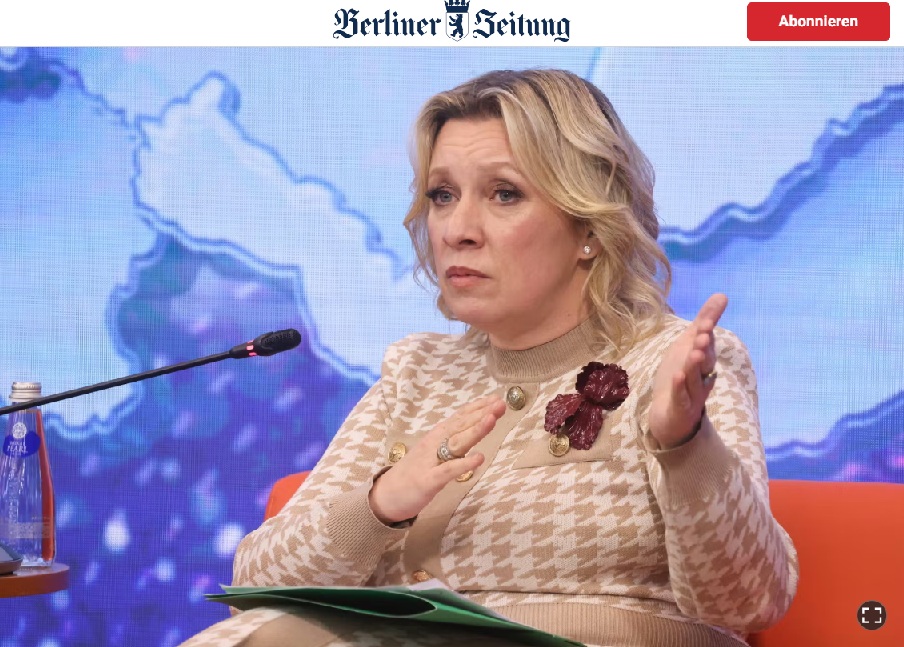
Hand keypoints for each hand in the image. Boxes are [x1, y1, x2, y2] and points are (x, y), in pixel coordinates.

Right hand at [369, 395, 505, 523]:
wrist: (386, 495)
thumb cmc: (414, 473)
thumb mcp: (434, 453)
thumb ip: (452, 442)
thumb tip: (472, 431)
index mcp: (437, 436)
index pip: (459, 417)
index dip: (478, 407)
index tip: (496, 398)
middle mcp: (434, 443)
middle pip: (461, 426)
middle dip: (482, 413)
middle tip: (501, 403)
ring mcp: (431, 460)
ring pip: (456, 442)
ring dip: (475, 430)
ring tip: (492, 419)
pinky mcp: (429, 480)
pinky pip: (449, 470)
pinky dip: (464, 463)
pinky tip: (479, 458)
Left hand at [648, 294, 727, 448]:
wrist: (671, 415)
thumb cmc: (682, 375)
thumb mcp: (690, 344)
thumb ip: (706, 321)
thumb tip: (722, 294)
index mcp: (703, 361)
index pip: (706, 346)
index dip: (706, 334)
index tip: (706, 322)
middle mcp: (701, 376)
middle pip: (704, 362)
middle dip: (704, 349)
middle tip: (703, 336)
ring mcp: (691, 394)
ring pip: (694, 379)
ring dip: (694, 366)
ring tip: (694, 353)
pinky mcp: (680, 408)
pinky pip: (681, 397)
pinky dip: (680, 387)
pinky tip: (678, 377)